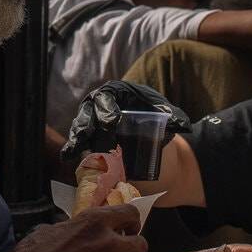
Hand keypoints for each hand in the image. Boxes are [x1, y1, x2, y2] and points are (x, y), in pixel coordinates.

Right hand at [60, 79, 187, 161]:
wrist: (154, 140)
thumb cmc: (158, 121)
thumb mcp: (168, 116)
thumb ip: (174, 118)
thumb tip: (182, 124)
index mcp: (119, 93)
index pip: (109, 96)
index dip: (107, 108)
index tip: (112, 122)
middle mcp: (101, 104)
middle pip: (88, 111)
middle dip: (86, 123)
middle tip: (87, 135)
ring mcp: (92, 120)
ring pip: (80, 126)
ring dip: (77, 138)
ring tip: (73, 150)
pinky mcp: (89, 138)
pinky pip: (79, 141)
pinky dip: (74, 149)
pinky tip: (68, 158)